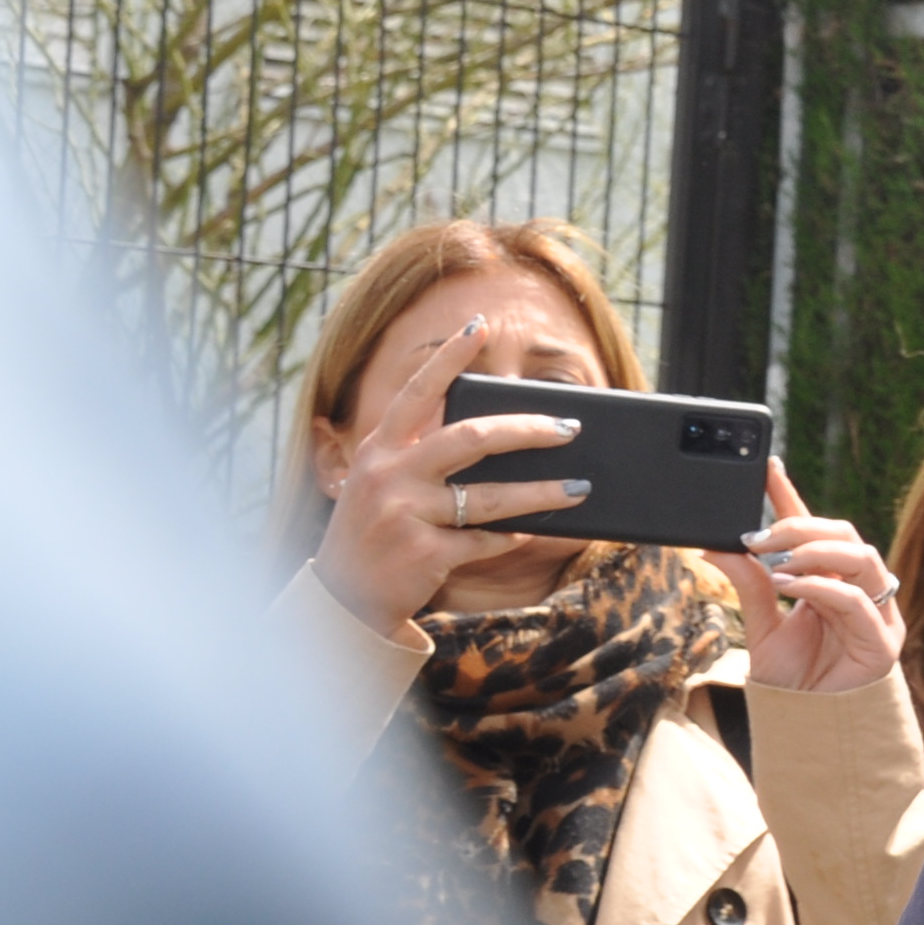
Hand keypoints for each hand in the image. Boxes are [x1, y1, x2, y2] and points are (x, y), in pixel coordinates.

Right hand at [308, 314, 588, 632]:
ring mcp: (404, 515)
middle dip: (528, 430)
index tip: (478, 325)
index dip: (448, 358)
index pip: (417, 393)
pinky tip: (531, 532)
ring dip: (544, 493)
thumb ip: (424, 458)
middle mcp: (388, 475)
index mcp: (378, 450)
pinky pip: (486, 540)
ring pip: (491, 497)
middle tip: (570, 428)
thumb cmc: (377, 532)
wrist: (342, 599)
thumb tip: (501, 437)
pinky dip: (512, 537)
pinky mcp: (424, 553)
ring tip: (581, 488)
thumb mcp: (383, 485)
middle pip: (472, 438)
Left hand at [708, 459, 908, 692]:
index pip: (813, 529)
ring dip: (817, 552)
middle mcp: (859, 591)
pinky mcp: (884, 642)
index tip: (765, 467)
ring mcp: (877, 614)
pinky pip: (857, 601)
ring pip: (862, 558)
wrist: (810, 728)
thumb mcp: (761, 627)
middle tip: (760, 536)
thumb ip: (749, 586)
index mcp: (831, 581)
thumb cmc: (794, 681)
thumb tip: (715, 546)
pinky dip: (823, 587)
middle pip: (845, 535)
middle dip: (802, 527)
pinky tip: (791, 586)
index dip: (791, 496)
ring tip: (779, 561)